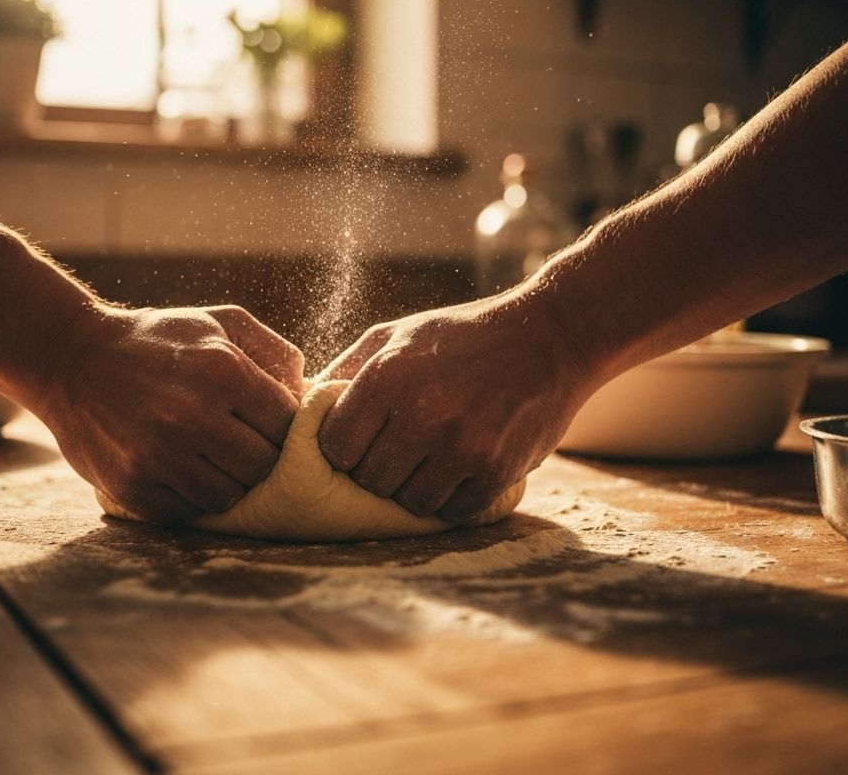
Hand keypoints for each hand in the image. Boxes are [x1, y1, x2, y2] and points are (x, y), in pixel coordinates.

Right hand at [33, 303, 304, 523]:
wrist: (71, 359)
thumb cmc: (159, 339)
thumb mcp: (220, 322)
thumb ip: (274, 351)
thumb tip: (308, 394)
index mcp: (223, 371)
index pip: (286, 425)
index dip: (284, 427)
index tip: (270, 423)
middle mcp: (193, 417)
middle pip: (263, 466)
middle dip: (261, 457)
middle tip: (244, 442)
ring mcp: (160, 457)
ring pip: (229, 495)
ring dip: (228, 479)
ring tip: (212, 453)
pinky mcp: (134, 489)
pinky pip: (189, 510)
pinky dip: (193, 494)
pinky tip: (181, 465)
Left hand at [317, 291, 591, 521]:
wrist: (549, 337)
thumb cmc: (461, 336)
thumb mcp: (396, 335)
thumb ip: (347, 372)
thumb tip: (299, 410)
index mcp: (385, 378)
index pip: (335, 448)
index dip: (344, 450)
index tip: (361, 441)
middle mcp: (419, 414)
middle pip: (369, 480)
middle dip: (377, 470)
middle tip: (399, 449)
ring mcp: (460, 446)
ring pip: (409, 502)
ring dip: (415, 486)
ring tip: (431, 455)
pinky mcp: (495, 471)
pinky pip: (451, 511)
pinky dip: (452, 497)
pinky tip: (461, 466)